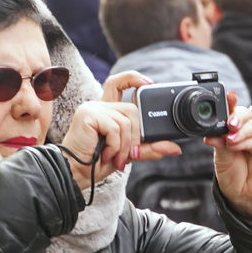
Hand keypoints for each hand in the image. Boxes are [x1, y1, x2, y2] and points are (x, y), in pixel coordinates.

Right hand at [59, 71, 180, 189]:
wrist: (76, 174)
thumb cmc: (96, 163)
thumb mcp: (129, 153)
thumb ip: (150, 148)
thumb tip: (175, 148)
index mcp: (107, 111)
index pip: (118, 83)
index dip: (134, 78)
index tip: (149, 83)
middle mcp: (99, 106)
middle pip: (131, 109)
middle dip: (136, 135)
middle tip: (130, 154)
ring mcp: (92, 109)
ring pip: (126, 120)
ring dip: (126, 145)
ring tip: (116, 158)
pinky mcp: (87, 115)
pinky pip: (115, 127)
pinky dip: (116, 145)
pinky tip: (107, 154)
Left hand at [204, 91, 251, 221]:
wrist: (243, 195)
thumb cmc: (232, 174)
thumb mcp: (220, 156)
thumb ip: (219, 141)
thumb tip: (210, 131)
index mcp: (233, 129)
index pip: (231, 111)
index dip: (229, 103)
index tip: (226, 97)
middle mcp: (247, 130)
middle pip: (244, 113)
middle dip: (235, 116)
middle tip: (228, 125)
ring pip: (251, 125)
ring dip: (239, 131)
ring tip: (229, 140)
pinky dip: (245, 141)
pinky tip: (235, 146)